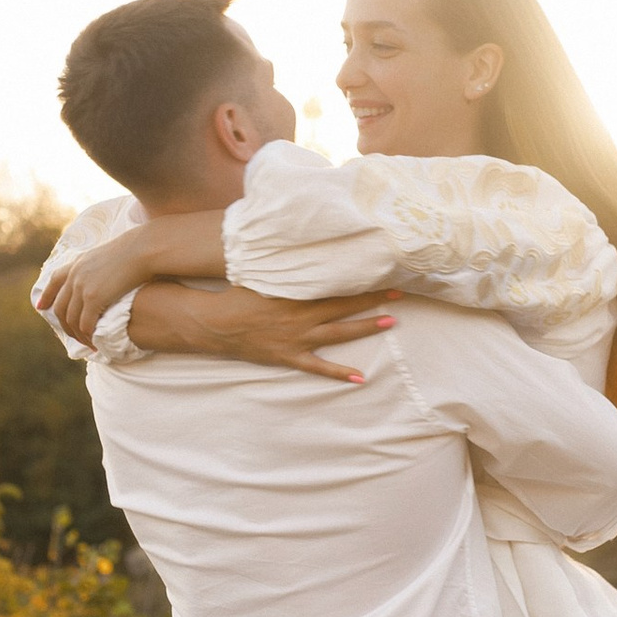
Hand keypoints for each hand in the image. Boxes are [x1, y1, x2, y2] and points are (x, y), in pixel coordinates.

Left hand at [38, 208, 226, 348]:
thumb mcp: (107, 254)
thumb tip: (101, 274)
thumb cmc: (134, 250)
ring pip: (71, 320)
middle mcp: (75, 276)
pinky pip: (85, 324)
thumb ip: (97, 266)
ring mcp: (83, 287)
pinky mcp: (94, 298)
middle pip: (60, 307)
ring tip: (87, 343)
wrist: (142, 250)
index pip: (54, 280)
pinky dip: (88, 337)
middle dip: (64, 326)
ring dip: (78, 335)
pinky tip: (95, 343)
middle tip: (74, 337)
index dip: (46, 295)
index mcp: (77, 263)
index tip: (41, 307)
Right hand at [128, 282, 396, 379]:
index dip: (360, 278)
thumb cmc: (237, 295)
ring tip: (391, 323)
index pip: (335, 283)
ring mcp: (297, 338)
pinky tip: (361, 377)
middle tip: (401, 293)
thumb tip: (301, 239)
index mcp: (295, 293)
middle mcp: (301, 315)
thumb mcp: (261, 273)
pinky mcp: (289, 356)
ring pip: (339, 333)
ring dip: (366, 327)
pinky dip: (340, 373)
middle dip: (373, 299)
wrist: (215, 323)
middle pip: (344, 306)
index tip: (382, 269)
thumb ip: (283, 262)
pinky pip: (319, 367)